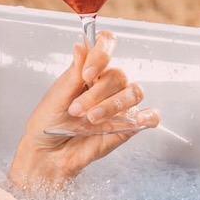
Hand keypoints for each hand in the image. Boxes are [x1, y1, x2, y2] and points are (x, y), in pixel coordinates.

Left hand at [8, 32, 158, 193]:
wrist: (48, 154)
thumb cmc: (48, 124)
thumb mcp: (56, 96)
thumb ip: (73, 72)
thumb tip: (81, 46)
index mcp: (89, 71)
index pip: (106, 45)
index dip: (102, 53)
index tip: (88, 73)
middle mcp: (107, 85)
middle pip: (119, 75)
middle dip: (97, 93)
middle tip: (77, 109)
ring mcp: (120, 105)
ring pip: (134, 92)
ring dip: (112, 105)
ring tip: (91, 119)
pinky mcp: (129, 126)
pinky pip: (150, 116)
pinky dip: (149, 116)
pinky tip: (138, 120)